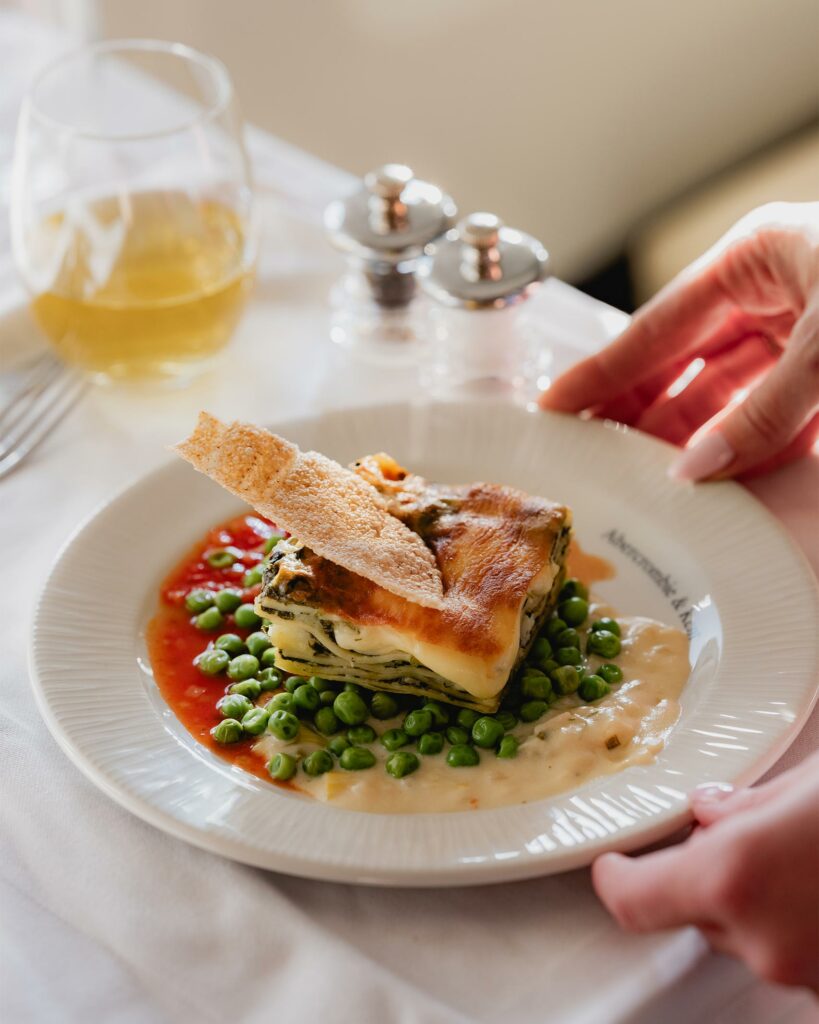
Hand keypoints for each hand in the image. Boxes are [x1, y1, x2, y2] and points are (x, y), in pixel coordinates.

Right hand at [541, 203, 818, 479]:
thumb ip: (763, 414)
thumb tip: (696, 467)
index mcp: (754, 255)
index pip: (657, 327)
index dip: (603, 373)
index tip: (557, 407)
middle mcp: (772, 288)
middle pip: (684, 361)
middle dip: (643, 412)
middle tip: (596, 455)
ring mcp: (801, 326)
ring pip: (728, 391)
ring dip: (696, 437)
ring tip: (653, 478)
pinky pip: (777, 411)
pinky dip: (755, 445)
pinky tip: (724, 476)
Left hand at [593, 752, 818, 990]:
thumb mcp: (810, 785)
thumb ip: (747, 803)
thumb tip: (712, 811)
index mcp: (735, 876)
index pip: (633, 897)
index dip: (616, 879)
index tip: (612, 865)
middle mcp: (762, 939)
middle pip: (698, 910)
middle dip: (710, 874)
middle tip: (751, 835)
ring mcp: (803, 975)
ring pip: (749, 936)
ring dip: (759, 903)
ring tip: (805, 857)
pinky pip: (793, 955)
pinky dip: (798, 925)